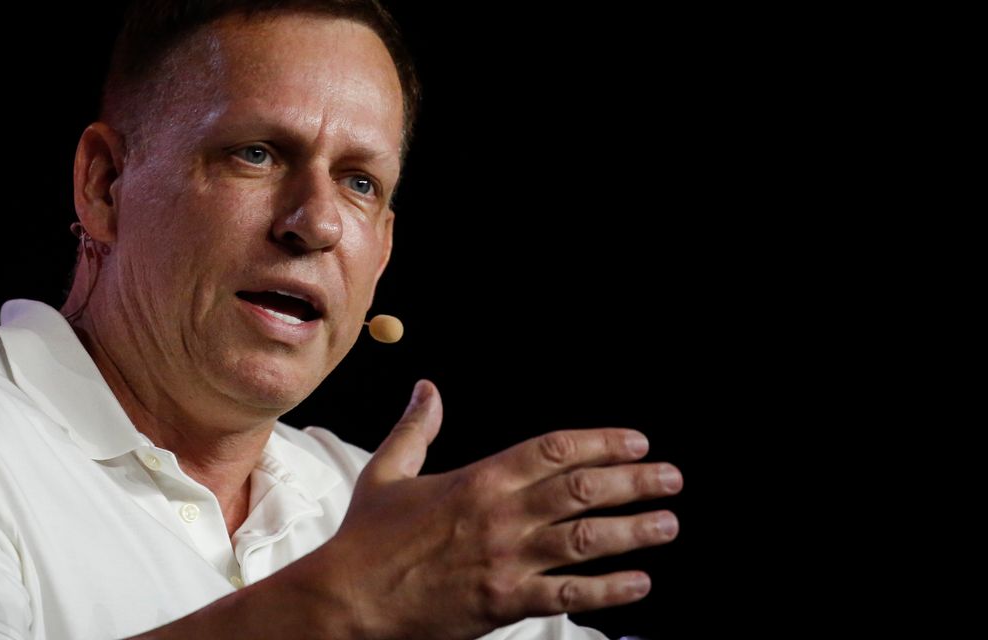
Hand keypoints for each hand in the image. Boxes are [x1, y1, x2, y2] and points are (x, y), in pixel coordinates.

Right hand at [311, 379, 682, 639]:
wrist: (347, 599)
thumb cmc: (366, 539)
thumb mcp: (388, 472)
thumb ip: (416, 429)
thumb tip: (427, 389)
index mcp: (478, 478)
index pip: (554, 449)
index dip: (602, 442)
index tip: (636, 442)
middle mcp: (500, 514)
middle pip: (583, 489)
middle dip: (635, 481)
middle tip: (671, 478)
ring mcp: (505, 560)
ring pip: (585, 539)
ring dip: (634, 530)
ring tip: (668, 523)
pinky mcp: (503, 603)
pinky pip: (568, 595)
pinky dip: (608, 589)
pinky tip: (639, 582)